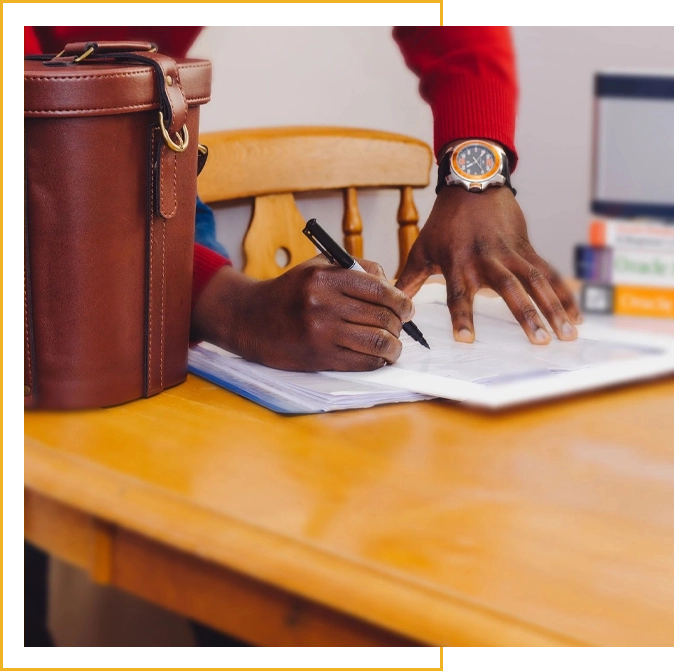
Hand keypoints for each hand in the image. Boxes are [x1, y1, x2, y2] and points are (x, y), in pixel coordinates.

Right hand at [191, 256, 413, 370]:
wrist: (250, 319)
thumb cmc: (289, 292)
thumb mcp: (317, 267)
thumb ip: (356, 268)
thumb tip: (393, 286)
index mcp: (324, 277)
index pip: (379, 290)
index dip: (401, 301)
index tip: (407, 308)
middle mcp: (322, 303)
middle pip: (382, 317)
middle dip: (400, 324)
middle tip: (401, 326)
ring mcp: (321, 332)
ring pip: (377, 342)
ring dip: (394, 346)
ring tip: (393, 345)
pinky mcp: (319, 357)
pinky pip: (363, 362)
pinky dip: (378, 361)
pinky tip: (378, 357)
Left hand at [396, 186, 581, 344]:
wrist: (472, 185)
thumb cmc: (444, 222)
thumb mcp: (421, 249)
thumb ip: (408, 280)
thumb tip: (391, 303)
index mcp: (458, 262)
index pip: (459, 294)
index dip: (462, 316)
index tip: (466, 339)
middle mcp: (487, 259)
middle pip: (509, 289)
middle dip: (526, 315)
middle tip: (540, 341)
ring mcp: (512, 253)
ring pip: (537, 282)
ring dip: (554, 307)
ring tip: (567, 334)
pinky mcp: (528, 248)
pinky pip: (550, 273)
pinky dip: (565, 294)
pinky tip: (576, 316)